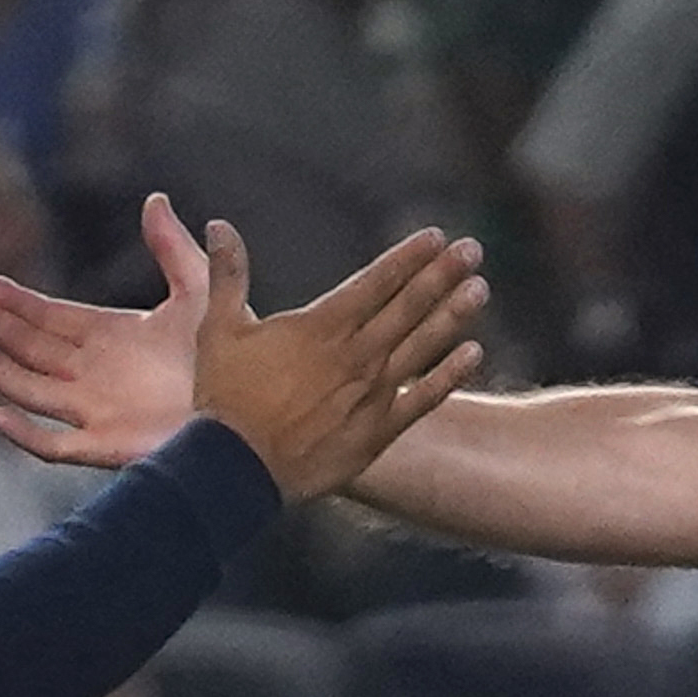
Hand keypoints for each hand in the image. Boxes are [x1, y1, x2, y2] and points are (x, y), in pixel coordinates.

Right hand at [0, 190, 260, 470]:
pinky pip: (52, 445)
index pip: (53, 317)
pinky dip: (23, 433)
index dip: (19, 302)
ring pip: (31, 390)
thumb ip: (174, 248)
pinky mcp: (105, 448)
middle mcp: (97, 375)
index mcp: (114, 337)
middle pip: (33, 349)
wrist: (254, 418)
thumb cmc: (237, 360)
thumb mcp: (201, 292)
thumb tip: (155, 199)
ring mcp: (97, 412)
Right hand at [178, 202, 485, 498]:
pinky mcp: (376, 432)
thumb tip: (218, 225)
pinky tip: (474, 354)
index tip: (436, 237)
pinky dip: (449, 376)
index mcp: (319, 327)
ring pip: (421, 346)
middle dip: (442, 275)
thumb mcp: (217, 330)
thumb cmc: (224, 400)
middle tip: (473, 249)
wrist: (235, 471)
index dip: (408, 257)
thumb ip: (227, 275)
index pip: (375, 282)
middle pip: (407, 307)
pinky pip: (422, 399)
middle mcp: (353, 356)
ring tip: (480, 288)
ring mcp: (370, 394)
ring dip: (453, 315)